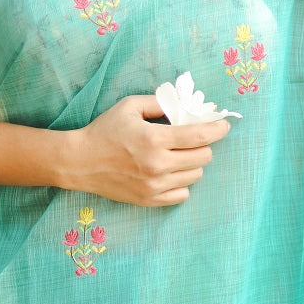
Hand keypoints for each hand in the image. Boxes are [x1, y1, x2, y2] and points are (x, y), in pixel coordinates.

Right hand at [64, 94, 230, 205]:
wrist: (80, 163)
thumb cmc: (105, 131)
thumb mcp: (129, 107)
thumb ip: (159, 103)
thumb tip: (185, 103)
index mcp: (154, 139)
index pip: (200, 136)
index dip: (217, 130)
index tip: (223, 126)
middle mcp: (157, 165)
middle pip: (203, 158)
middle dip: (203, 146)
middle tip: (192, 140)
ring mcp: (154, 186)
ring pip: (195, 176)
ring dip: (192, 164)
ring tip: (177, 156)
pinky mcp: (149, 200)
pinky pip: (182, 194)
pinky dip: (182, 183)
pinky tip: (170, 173)